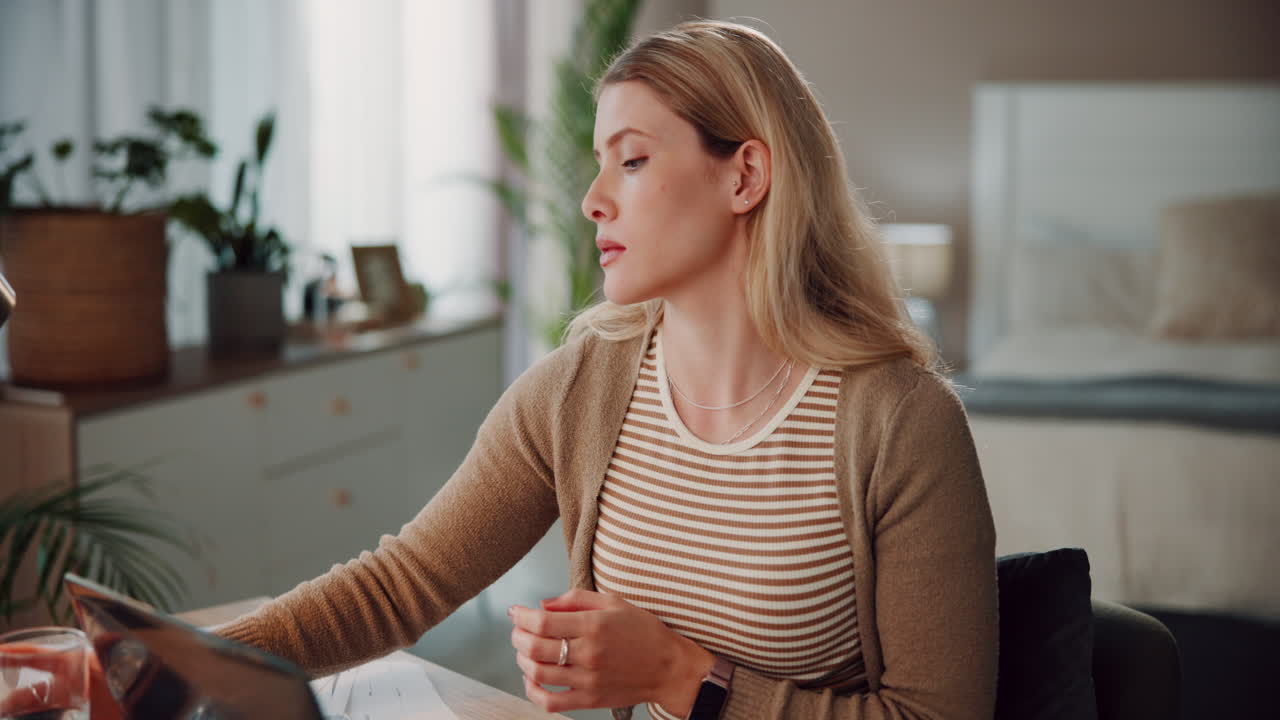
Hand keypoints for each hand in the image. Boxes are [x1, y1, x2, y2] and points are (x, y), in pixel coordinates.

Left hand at [508, 589, 713, 714]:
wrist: (668, 667)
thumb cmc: (643, 631)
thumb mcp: (614, 602)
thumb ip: (576, 599)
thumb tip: (543, 605)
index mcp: (594, 626)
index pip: (543, 622)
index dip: (522, 616)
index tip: (515, 612)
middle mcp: (589, 653)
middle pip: (536, 647)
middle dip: (518, 636)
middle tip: (518, 630)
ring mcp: (588, 679)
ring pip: (538, 673)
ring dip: (522, 660)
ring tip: (524, 651)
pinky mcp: (589, 700)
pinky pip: (551, 702)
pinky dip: (533, 692)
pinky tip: (532, 680)